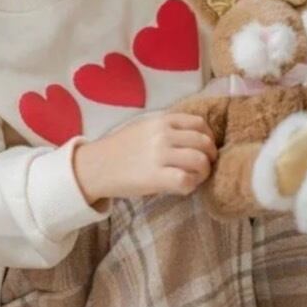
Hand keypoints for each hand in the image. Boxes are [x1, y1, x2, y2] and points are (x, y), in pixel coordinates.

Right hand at [73, 112, 216, 203]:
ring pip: (200, 161)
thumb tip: (196, 137)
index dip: (208, 138)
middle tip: (202, 167)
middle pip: (205, 142)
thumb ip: (167, 128)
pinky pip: (187, 180)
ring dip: (203, 172)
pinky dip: (191, 186)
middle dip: (210, 157)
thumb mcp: (144, 127)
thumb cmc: (121, 148)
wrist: (96, 166)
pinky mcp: (155, 177)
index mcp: (162, 120)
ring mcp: (160, 155)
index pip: (200, 123)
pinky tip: (182, 186)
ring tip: (193, 178)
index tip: (203, 149)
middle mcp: (163, 134)